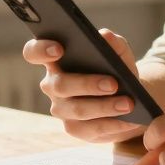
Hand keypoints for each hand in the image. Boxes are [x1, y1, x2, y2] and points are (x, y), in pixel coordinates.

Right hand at [22, 29, 145, 142]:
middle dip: (87, 84)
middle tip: (113, 84)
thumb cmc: (116, 69)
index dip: (40, 50)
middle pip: (59, 85)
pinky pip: (91, 129)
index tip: (59, 49)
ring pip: (77, 110)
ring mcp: (61, 108)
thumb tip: (105, 36)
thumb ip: (114, 43)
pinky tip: (131, 119)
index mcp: (55, 60)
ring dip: (105, 107)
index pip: (33, 52)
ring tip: (128, 103)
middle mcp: (52, 84)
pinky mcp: (74, 128)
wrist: (128, 97)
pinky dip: (113, 124)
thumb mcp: (119, 53)